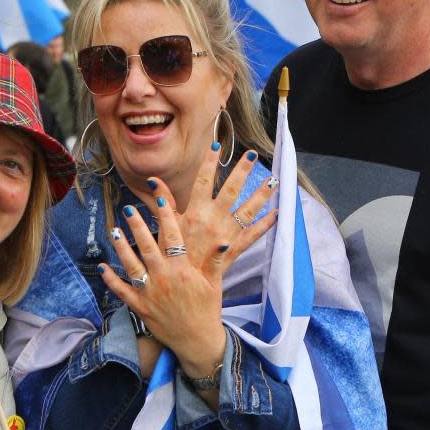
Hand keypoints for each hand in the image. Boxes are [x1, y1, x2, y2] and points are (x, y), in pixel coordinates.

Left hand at [101, 195, 233, 376]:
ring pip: (131, 265)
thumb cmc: (208, 310)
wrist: (197, 341)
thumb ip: (214, 261)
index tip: (159, 200)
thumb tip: (223, 240)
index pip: (172, 238)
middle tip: (129, 209)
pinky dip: (111, 280)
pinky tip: (103, 267)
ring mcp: (150, 294)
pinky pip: (122, 291)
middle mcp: (164, 279)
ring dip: (121, 247)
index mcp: (182, 270)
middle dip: (138, 226)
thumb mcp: (214, 284)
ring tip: (113, 230)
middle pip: (147, 247)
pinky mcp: (140, 308)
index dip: (165, 217)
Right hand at [146, 144, 277, 275]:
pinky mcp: (234, 248)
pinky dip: (265, 224)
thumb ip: (163, 201)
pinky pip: (253, 235)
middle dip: (242, 171)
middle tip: (252, 155)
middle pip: (231, 190)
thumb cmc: (171, 255)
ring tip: (273, 181)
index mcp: (195, 211)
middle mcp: (213, 219)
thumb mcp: (165, 226)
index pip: (204, 180)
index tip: (217, 145)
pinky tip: (276, 214)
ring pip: (247, 210)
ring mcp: (226, 233)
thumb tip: (153, 180)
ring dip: (261, 195)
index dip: (210, 162)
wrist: (183, 284)